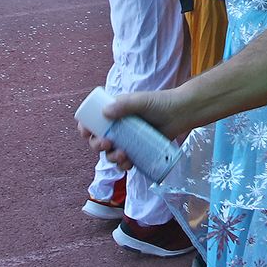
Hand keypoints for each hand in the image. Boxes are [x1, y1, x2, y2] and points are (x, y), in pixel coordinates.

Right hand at [79, 88, 193, 170]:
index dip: (85, 128)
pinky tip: (128, 164)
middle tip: (106, 143)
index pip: (92, 122)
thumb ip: (125, 105)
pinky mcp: (138, 151)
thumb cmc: (160, 103)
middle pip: (98, 140)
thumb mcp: (141, 101)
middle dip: (97, 145)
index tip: (86, 133)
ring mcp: (127, 140)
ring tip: (123, 155)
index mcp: (113, 113)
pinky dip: (123, 165)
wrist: (181, 113)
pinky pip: (125, 161)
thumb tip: (105, 113)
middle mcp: (117, 128)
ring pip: (110, 153)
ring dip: (111, 157)